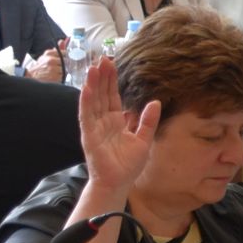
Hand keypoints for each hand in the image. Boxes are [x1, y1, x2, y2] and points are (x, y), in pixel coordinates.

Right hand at [25, 40, 65, 82]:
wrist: (31, 76)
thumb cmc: (40, 66)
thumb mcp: (46, 56)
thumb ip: (56, 50)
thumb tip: (62, 41)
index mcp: (48, 53)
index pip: (64, 53)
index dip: (65, 57)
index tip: (63, 59)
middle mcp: (51, 60)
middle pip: (67, 61)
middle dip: (64, 65)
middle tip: (58, 67)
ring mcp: (53, 69)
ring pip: (66, 69)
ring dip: (63, 71)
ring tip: (55, 72)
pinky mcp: (55, 77)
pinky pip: (63, 76)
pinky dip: (60, 77)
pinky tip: (54, 76)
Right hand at [78, 56, 159, 194]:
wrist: (118, 184)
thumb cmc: (128, 164)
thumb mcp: (144, 139)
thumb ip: (148, 121)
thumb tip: (156, 102)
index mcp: (115, 121)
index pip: (112, 96)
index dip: (112, 80)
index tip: (112, 63)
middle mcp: (102, 122)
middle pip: (101, 95)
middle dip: (102, 77)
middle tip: (102, 58)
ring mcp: (94, 128)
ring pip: (93, 102)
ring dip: (92, 85)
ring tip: (94, 67)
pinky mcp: (89, 136)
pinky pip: (87, 116)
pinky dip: (86, 102)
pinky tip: (87, 88)